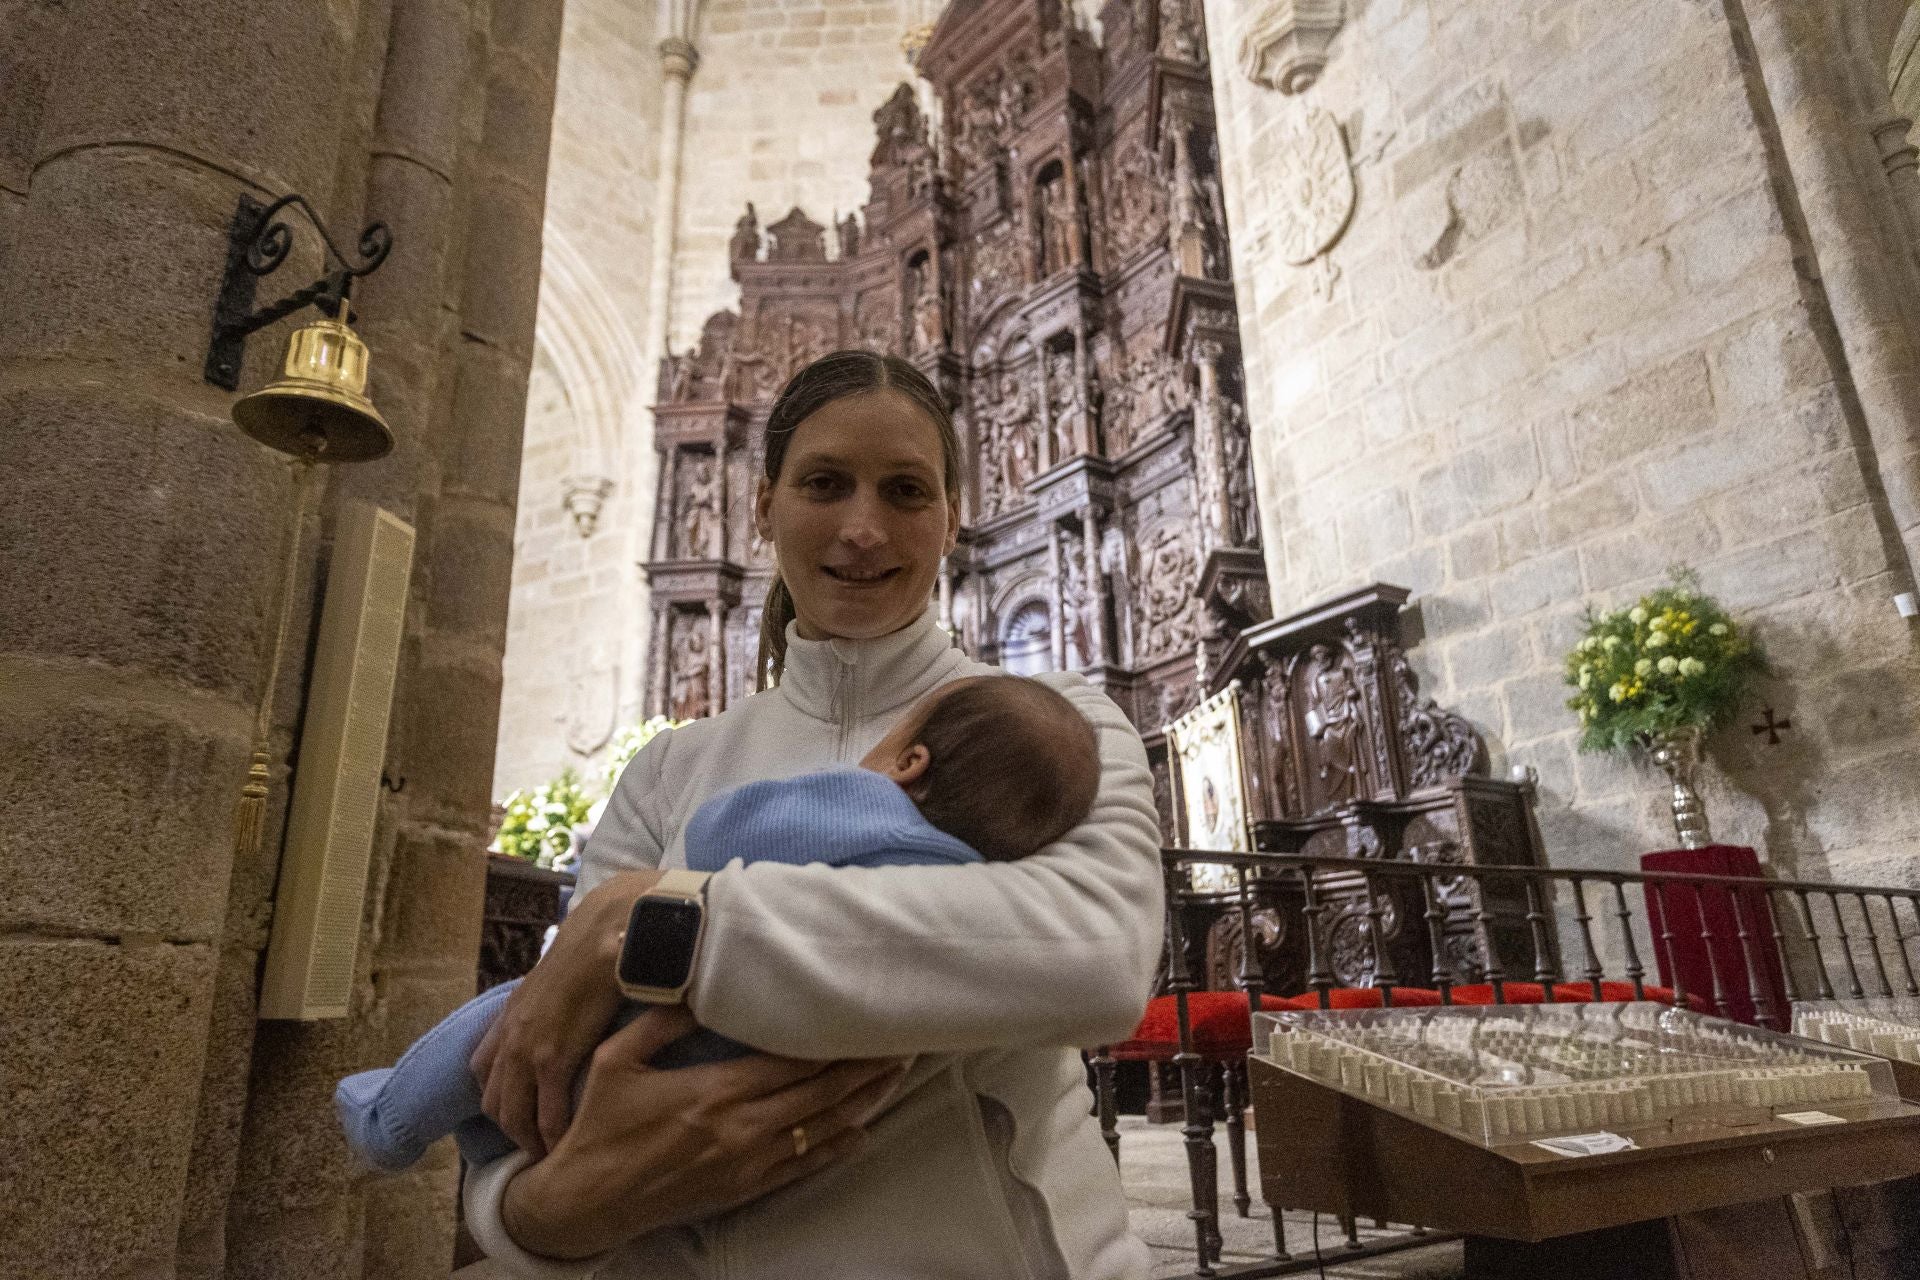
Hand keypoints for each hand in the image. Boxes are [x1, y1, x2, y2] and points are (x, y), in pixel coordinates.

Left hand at [472, 869, 664, 1156]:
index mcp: (510, 1016)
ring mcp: (528, 1050)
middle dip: (510, 1130)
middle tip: (535, 1147)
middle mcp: (510, 1036)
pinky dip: (555, 1135)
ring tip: (552, 1154)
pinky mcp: (555, 1058)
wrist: (608, 932)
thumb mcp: (558, 977)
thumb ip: (553, 1001)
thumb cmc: (594, 946)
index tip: (517, 1115)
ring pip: (513, 1115)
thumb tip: (568, 1010)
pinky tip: (568, 1144)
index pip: (481, 1070)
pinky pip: (547, 1114)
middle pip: (493, 1101)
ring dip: (529, 1140)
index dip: (496, 1098)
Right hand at [502, 1008, 908, 1258]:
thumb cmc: (598, 1126)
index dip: (834, 1041)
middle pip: (820, 1092)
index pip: (792, 1061)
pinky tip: (862, 1131)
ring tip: (895, 1076)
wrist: (586, 1201)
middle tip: (900, 1042)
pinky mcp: (744, 1188)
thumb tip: (691, 984)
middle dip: (864, 1066)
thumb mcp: (615, 1060)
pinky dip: (837, 1146)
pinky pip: (803, 1165)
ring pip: (821, 1127)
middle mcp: (740, 1127)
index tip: (864, 1019)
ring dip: (862, 1102)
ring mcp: (746, 1162)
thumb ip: (658, 1021)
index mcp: (714, 1090)